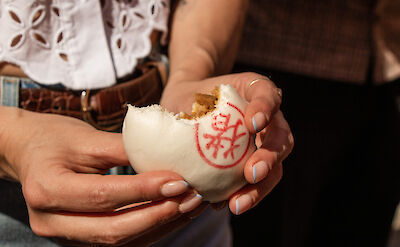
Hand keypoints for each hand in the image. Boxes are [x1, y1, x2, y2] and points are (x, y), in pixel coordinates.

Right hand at [0, 108, 206, 245]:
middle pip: (111, 229)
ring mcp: (64, 234)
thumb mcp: (86, 137)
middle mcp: (51, 220)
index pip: (102, 196)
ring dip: (158, 225)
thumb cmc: (54, 138)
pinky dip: (148, 229)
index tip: (178, 181)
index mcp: (46, 188)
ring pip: (118, 240)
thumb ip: (125, 148)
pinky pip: (118, 240)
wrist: (29, 152)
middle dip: (157, 215)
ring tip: (189, 206)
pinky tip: (172, 214)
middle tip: (190, 197)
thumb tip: (169, 157)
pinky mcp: (79, 236)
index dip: (143, 191)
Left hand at [161, 72, 293, 214]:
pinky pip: (255, 183)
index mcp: (253, 92)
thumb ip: (187, 104)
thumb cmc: (187, 99)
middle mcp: (266, 118)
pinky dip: (244, 195)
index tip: (252, 124)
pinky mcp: (252, 164)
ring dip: (260, 188)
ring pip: (275, 167)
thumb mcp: (185, 94)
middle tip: (252, 174)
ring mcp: (263, 143)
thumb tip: (168, 127)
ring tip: (237, 204)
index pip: (267, 93)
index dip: (265, 108)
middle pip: (281, 137)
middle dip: (270, 157)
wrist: (188, 111)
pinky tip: (222, 205)